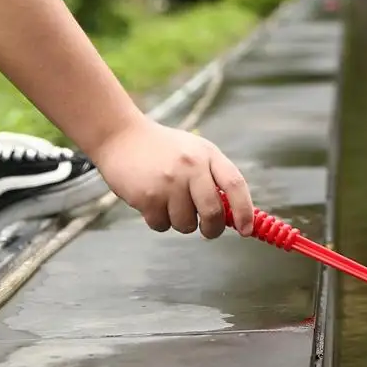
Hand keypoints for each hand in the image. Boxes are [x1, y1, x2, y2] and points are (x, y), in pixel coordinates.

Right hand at [92, 117, 253, 238]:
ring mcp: (168, 182)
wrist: (119, 136)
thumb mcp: (196, 153)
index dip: (245, 211)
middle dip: (213, 229)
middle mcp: (191, 166)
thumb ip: (216, 179)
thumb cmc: (164, 150)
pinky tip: (152, 202)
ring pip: (186, 224)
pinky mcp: (147, 196)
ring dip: (181, 223)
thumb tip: (236, 216)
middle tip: (209, 230)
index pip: (235, 185)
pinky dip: (160, 221)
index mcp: (208, 155)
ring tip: (170, 203)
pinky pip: (162, 225)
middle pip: (213, 213)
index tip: (246, 230)